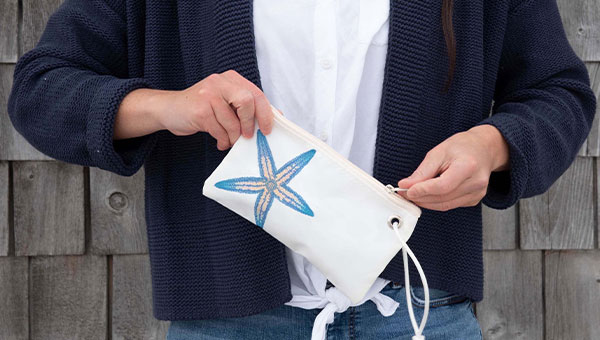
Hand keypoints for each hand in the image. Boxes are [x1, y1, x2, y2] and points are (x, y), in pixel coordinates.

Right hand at [114, 70, 273, 149]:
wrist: (169, 109)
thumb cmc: (202, 108)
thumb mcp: (225, 101)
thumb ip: (246, 106)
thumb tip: (275, 117)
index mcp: (231, 79)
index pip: (256, 93)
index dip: (266, 113)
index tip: (268, 130)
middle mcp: (220, 82)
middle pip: (247, 101)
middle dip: (250, 123)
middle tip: (247, 136)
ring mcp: (208, 95)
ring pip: (232, 122)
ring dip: (233, 137)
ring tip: (229, 141)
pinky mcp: (199, 110)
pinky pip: (219, 130)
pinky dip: (222, 140)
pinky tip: (219, 141)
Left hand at [395, 124, 509, 210]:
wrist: (483, 149)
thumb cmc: (462, 147)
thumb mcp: (439, 152)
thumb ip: (423, 171)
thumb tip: (406, 185)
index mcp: (468, 166)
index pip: (442, 186)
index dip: (422, 190)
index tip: (406, 190)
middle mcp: (476, 182)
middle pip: (442, 197)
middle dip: (420, 197)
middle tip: (404, 192)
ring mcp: (477, 193)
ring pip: (445, 205)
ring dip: (426, 202)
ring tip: (413, 195)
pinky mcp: (474, 199)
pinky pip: (450, 205)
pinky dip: (436, 202)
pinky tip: (428, 195)